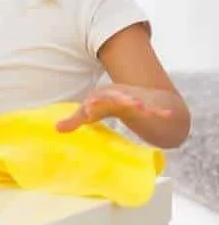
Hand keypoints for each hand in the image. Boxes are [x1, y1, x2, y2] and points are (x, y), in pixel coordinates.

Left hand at [55, 84, 172, 132]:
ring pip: (136, 102)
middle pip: (117, 98)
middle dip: (116, 99)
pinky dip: (162, 112)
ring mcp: (135, 100)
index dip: (92, 105)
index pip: (96, 101)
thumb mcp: (91, 111)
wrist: (137, 95)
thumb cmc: (108, 103)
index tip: (88, 108)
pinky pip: (157, 111)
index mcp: (103, 98)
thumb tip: (56, 129)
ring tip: (139, 105)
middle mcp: (119, 96)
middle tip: (114, 101)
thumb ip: (75, 120)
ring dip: (137, 103)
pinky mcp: (149, 107)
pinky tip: (168, 115)